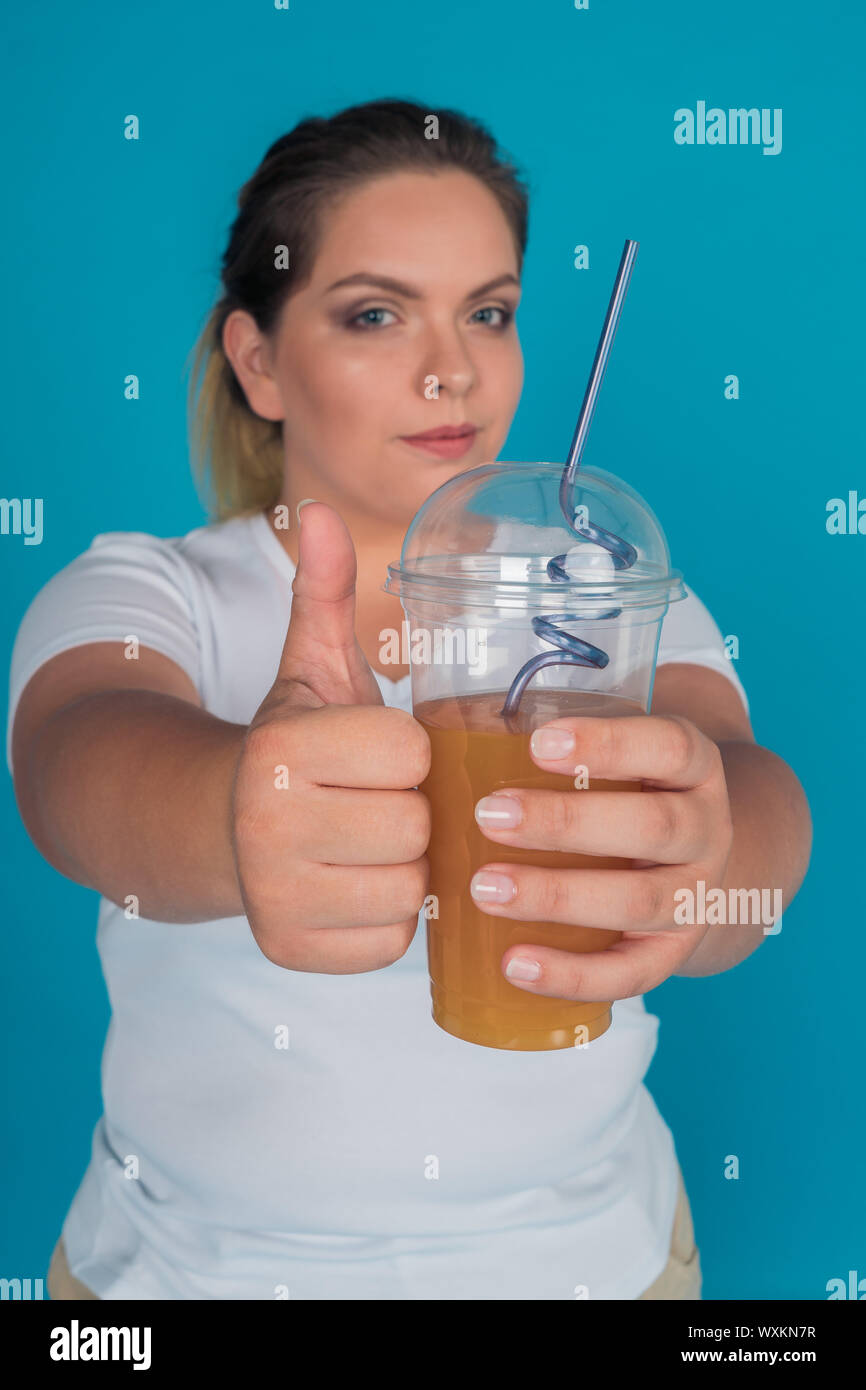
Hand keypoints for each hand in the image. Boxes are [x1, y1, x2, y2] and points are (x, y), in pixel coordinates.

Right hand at [231, 501, 430, 972]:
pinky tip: (352, 887)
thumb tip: (318, 510)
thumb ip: (323, 592)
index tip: (374, 753)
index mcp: (280, 747)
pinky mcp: (290, 951)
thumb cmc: (292, 745)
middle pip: (414, 825)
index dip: (406, 752)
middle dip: (408, 811)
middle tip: (373, 801)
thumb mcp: (309, 668)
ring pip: (409, 888)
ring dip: (402, 867)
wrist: (220, 825)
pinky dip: (384, 920)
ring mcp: (275, 896)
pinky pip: (391, 942)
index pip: (409, 753)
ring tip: (365, 843)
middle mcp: (266, 823)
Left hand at [470, 713, 734, 1000]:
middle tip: (487, 815)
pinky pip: (630, 974)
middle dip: (565, 823)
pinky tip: (514, 964)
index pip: (670, 748)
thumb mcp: (621, 757)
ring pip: (639, 902)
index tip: (537, 743)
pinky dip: (571, 975)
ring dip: (557, 896)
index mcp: (694, 768)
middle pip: (652, 827)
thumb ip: (562, 746)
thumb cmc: (627, 793)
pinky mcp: (673, 953)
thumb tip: (450, 734)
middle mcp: (706, 830)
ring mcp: (696, 897)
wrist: (690, 860)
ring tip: (484, 889)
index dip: (608, 745)